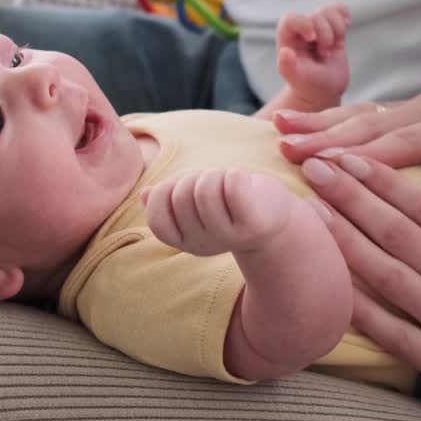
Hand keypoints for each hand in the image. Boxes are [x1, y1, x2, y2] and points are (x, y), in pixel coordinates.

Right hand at [142, 169, 305, 255]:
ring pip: (204, 188)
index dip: (165, 194)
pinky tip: (245, 186)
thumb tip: (144, 194)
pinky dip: (236, 175)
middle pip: (181, 194)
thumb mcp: (195, 201)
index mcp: (184, 241)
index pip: (156, 217)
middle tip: (215, 186)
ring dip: (217, 175)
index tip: (185, 190)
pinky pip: (231, 184)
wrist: (275, 217)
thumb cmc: (231, 203)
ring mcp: (228, 237)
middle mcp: (203, 244)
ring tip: (231, 186)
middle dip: (195, 177)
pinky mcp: (253, 223)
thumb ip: (169, 199)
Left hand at [276, 2, 351, 107]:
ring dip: (337, 30)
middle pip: (316, 15)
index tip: (312, 38)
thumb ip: (288, 67)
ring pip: (330, 11)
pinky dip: (344, 18)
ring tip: (333, 49)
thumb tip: (284, 51)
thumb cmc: (308, 85)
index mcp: (288, 39)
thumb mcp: (298, 79)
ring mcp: (318, 27)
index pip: (291, 18)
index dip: (303, 23)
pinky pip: (340, 10)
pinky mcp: (333, 28)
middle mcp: (301, 30)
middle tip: (325, 55)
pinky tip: (343, 34)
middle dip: (326, 35)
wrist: (324, 91)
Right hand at [277, 24, 420, 187]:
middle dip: (324, 139)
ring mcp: (415, 104)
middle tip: (284, 150)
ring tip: (279, 131)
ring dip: (319, 124)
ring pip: (360, 115)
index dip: (364, 159)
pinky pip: (366, 112)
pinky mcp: (410, 104)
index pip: (405, 144)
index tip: (326, 168)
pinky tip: (305, 123)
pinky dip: (333, 117)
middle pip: (370, 127)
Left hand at [300, 152, 420, 420]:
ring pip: (390, 277)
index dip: (384, 180)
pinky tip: (331, 291)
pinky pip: (398, 339)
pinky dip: (363, 315)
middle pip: (399, 233)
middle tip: (314, 169)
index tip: (351, 158)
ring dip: (346, 243)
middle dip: (352, 197)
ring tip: (311, 216)